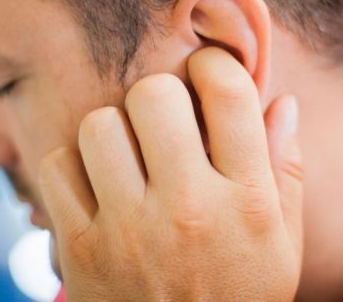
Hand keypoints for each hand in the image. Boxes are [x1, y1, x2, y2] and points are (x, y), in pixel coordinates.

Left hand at [39, 47, 303, 300]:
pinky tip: (96, 186)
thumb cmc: (238, 298)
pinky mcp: (79, 248)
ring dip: (113, 131)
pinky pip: (57, 165)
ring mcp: (128, 230)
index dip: (214, 64)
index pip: (229, 91)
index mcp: (246, 201)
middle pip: (154, 94)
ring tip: (127, 157)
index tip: (206, 74)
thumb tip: (283, 101)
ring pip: (100, 124)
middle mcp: (188, 209)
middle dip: (159, 97)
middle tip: (163, 122)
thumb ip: (285, 171)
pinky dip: (71, 166)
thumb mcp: (282, 245)